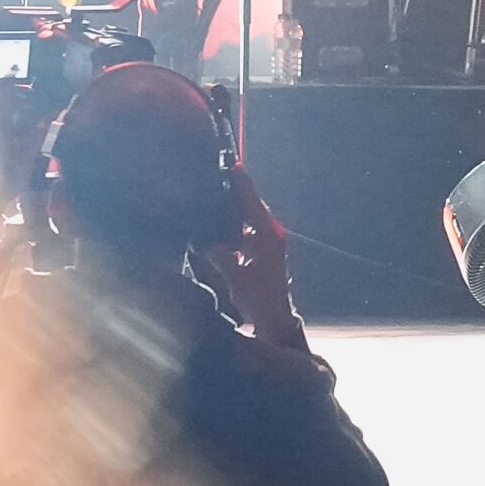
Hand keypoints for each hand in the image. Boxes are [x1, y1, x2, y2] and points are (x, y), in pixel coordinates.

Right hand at [209, 167, 305, 346]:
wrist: (275, 319)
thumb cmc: (259, 300)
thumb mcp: (236, 278)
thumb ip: (223, 257)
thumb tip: (209, 242)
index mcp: (268, 236)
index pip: (252, 203)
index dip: (242, 184)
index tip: (234, 166)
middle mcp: (272, 235)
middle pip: (252, 207)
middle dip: (236, 194)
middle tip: (219, 179)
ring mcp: (271, 242)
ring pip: (250, 220)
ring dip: (235, 212)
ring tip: (217, 200)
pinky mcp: (267, 251)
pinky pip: (250, 232)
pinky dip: (237, 227)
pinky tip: (222, 228)